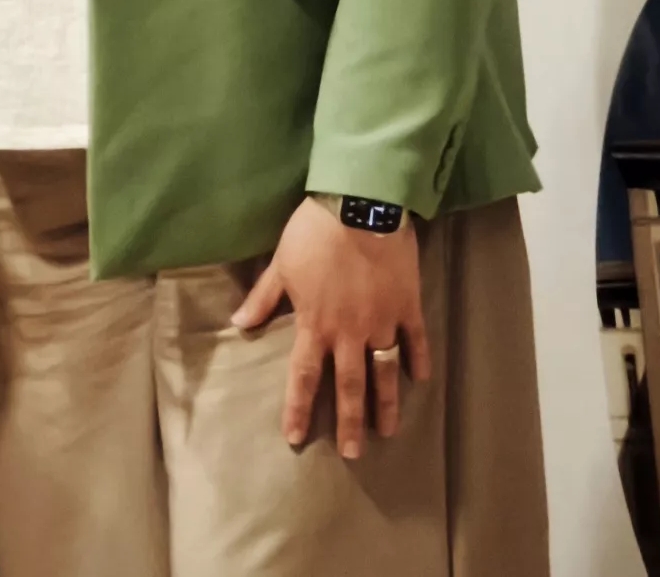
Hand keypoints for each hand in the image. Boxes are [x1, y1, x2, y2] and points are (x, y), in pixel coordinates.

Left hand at [229, 197, 428, 458]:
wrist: (361, 205)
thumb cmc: (315, 234)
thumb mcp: (281, 265)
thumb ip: (263, 298)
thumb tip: (238, 322)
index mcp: (316, 325)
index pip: (303, 376)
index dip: (298, 408)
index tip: (295, 437)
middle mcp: (350, 332)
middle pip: (349, 387)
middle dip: (349, 423)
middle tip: (352, 454)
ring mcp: (383, 321)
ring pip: (385, 373)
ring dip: (386, 404)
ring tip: (388, 430)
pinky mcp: (408, 305)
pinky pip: (415, 340)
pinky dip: (418, 360)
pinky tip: (421, 379)